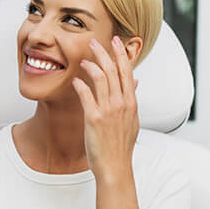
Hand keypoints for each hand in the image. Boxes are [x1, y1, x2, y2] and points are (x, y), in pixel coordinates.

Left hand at [72, 37, 139, 183]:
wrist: (115, 167)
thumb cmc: (121, 147)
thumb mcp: (132, 121)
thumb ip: (131, 100)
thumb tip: (134, 82)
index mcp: (131, 103)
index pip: (127, 71)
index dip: (121, 54)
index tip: (116, 41)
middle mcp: (122, 104)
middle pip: (113, 70)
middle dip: (104, 52)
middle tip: (95, 42)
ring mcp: (108, 110)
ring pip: (101, 78)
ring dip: (91, 65)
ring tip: (84, 60)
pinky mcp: (94, 118)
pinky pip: (86, 94)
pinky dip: (80, 84)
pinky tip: (76, 80)